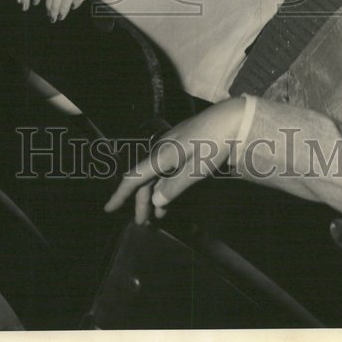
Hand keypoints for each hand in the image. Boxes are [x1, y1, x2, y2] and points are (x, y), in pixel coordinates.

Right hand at [104, 99, 244, 223]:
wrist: (233, 118)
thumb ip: (176, 185)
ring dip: (154, 194)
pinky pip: (165, 167)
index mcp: (163, 154)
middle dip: (142, 201)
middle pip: (145, 178)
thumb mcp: (198, 168)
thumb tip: (155, 200)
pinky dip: (164, 184)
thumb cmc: (217, 142)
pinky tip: (169, 194)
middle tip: (144, 223)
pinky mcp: (182, 144)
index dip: (120, 194)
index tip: (108, 209)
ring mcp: (172, 145)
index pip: (135, 177)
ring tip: (158, 215)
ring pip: (155, 173)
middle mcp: (163, 148)